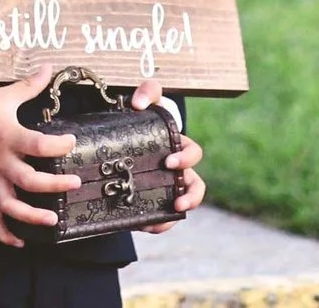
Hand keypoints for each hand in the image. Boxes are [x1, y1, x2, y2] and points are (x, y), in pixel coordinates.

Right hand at [0, 66, 80, 247]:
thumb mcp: (3, 96)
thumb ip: (29, 86)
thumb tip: (49, 68)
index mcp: (8, 137)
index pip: (37, 144)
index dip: (57, 145)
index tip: (72, 141)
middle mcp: (1, 162)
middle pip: (28, 180)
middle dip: (53, 185)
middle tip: (74, 183)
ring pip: (10, 205)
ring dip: (31, 216)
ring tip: (52, 220)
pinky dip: (3, 233)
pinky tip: (19, 241)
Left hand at [128, 77, 206, 232]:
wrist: (123, 136)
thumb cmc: (141, 119)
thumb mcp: (146, 101)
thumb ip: (147, 92)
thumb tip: (139, 104)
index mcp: (177, 148)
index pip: (192, 153)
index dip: (185, 158)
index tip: (169, 162)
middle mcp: (177, 171)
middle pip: (196, 186)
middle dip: (192, 195)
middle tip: (176, 198)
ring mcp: (167, 188)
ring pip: (184, 205)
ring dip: (181, 214)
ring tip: (170, 219)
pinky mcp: (153, 201)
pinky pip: (163, 219)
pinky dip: (159, 225)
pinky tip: (146, 226)